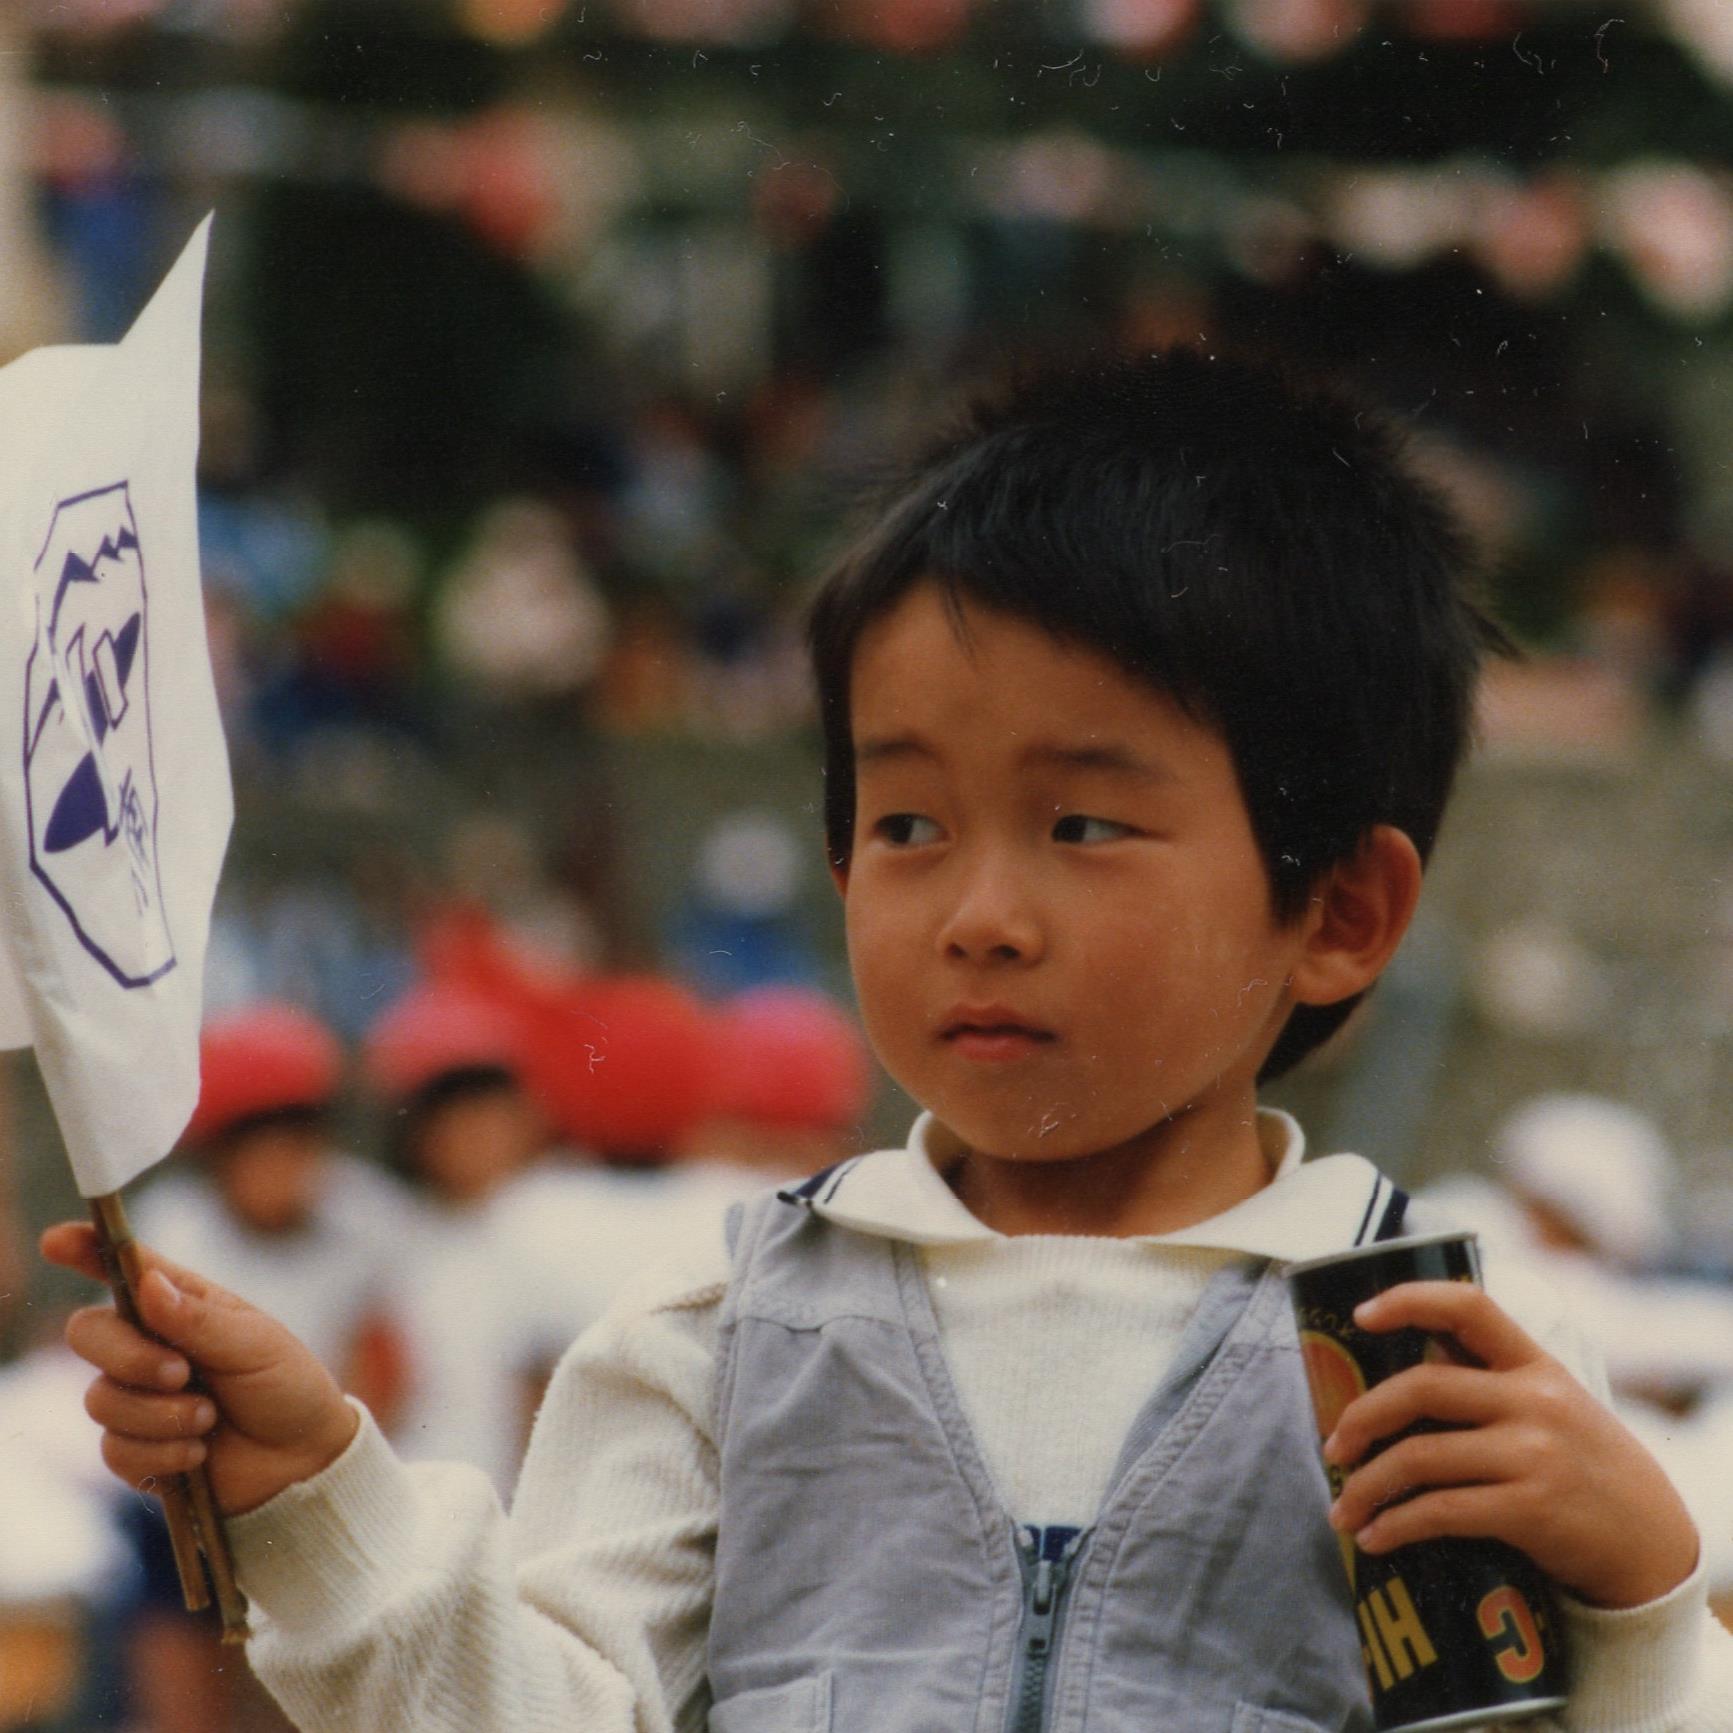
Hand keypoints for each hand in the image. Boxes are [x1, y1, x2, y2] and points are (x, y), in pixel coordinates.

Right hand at [41, 1222, 358, 1516]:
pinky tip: (199, 1452)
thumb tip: (147, 1284)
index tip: (56, 1241)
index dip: (84, 1249)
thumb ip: (199, 1320)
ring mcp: (137, 1396)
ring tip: (209, 1418)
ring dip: (160, 1413)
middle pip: (88, 1334)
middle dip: (130, 1357)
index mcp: (181, 1304)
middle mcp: (149, 1345)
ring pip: (100, 1399)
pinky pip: (115, 1448)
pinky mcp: (134, 1447)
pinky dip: (161, 1452)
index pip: (122, 1269)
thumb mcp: (255, 1345)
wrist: (302, 1460)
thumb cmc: (285, 1386)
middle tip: (181, 1373)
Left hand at [1322, 1280, 1698, 1609]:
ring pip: (1419, 1456)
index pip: (1469, 1306)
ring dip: (1367, 1486)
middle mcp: (1534, 1401)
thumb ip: (1491, 1382)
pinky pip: (1440, 1511)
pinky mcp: (1530, 1510)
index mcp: (1535, 1364)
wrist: (1652, 1543)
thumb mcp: (1553, 1404)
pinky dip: (1396, 1526)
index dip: (1410, 1300)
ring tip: (1342, 1510)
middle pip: (1422, 1388)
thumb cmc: (1582, 1465)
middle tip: (1332, 1448)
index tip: (1361, 1315)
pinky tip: (1375, 1537)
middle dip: (1362, 1417)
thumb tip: (1397, 1374)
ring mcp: (1533, 1455)